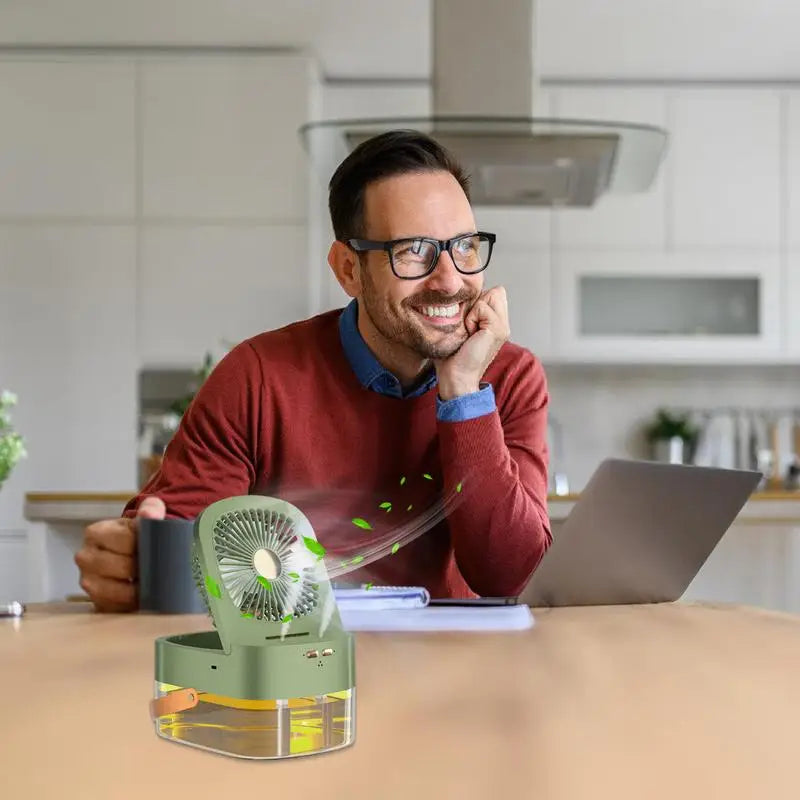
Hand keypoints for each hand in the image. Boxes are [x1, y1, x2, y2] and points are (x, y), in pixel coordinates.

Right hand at [74, 495, 165, 611]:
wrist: (130, 552)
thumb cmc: (137, 534)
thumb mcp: (147, 514)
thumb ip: (152, 508)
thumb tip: (150, 514)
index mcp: (95, 533)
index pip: (124, 541)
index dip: (144, 546)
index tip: (156, 548)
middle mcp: (85, 557)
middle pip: (121, 567)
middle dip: (143, 569)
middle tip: (159, 568)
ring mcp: (88, 580)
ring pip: (116, 591)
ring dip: (137, 589)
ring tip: (152, 583)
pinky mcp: (95, 601)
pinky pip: (114, 607)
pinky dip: (130, 604)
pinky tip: (142, 595)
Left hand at [434, 286, 510, 399]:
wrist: (457, 377)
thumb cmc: (453, 355)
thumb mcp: (462, 326)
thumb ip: (470, 309)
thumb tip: (465, 292)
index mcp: (496, 323)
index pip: (495, 292)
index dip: (478, 301)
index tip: (467, 323)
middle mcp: (503, 324)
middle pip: (496, 291)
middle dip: (477, 303)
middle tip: (468, 327)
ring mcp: (503, 327)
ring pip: (490, 295)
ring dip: (474, 311)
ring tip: (469, 331)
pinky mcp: (498, 329)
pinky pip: (482, 307)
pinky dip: (471, 318)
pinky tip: (470, 334)